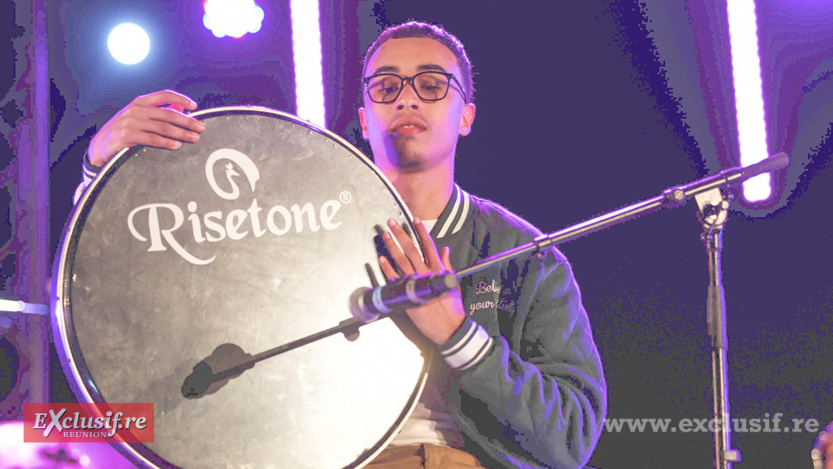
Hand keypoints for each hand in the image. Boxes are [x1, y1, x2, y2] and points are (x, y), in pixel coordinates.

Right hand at [87, 90, 205, 166]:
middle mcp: (136, 110)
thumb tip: (181, 110)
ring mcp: (131, 122)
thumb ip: (156, 113)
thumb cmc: (122, 131)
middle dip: (187, 121)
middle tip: (201, 128)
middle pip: (168, 113)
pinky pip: (152, 139)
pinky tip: (176, 145)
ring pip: (163, 127)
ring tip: (194, 138)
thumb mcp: (137, 118)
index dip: (180, 99)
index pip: (163, 95)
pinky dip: (166, 142)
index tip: (194, 106)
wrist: (99, 146)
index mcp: (139, 103)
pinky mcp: (127, 136)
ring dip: (182, 133)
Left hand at [378, 217, 464, 344]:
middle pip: (411, 249)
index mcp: (438, 269)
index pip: (429, 245)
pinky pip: (395, 278)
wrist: (449, 327)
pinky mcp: (407, 294)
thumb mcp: (452, 281)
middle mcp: (426, 273)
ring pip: (401, 260)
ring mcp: (416, 283)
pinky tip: (381, 259)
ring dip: (392, 246)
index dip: (421, 231)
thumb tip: (445, 250)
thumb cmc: (452, 306)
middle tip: (392, 222)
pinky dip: (387, 268)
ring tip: (385, 235)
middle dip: (401, 234)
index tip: (414, 220)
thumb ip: (447, 264)